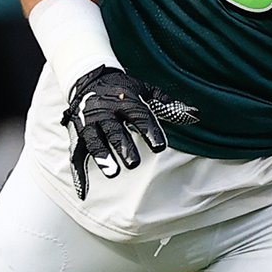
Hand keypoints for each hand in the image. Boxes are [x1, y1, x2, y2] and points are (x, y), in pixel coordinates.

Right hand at [61, 64, 193, 198]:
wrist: (88, 78)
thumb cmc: (123, 89)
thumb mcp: (145, 91)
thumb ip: (167, 105)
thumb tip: (194, 115)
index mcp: (125, 100)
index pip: (139, 115)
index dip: (150, 130)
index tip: (160, 146)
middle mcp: (105, 111)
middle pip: (115, 130)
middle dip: (124, 146)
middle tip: (134, 164)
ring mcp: (89, 123)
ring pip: (94, 140)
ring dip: (102, 156)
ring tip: (112, 172)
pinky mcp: (78, 135)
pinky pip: (76, 155)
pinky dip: (79, 174)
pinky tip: (84, 193)